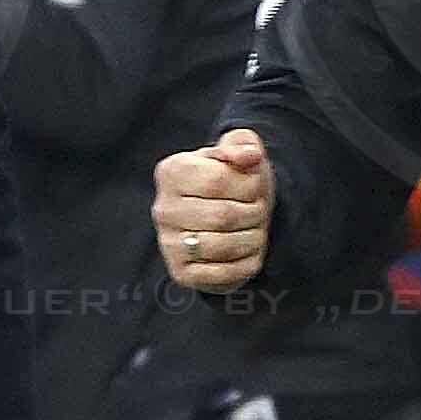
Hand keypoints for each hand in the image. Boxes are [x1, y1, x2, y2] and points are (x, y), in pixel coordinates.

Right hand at [155, 125, 274, 289]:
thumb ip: (244, 145)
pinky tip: (247, 252)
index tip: (253, 188)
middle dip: (254, 214)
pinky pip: (221, 274)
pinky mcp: (181, 272)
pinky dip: (245, 264)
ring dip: (252, 239)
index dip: (248, 186)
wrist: (231, 222)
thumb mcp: (240, 155)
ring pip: (223, 246)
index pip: (218, 180)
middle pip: (223, 216)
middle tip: (257, 211)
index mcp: (172, 171)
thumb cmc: (236, 184)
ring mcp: (168, 242)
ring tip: (254, 230)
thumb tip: (249, 155)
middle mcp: (163, 208)